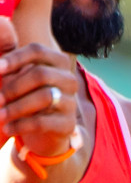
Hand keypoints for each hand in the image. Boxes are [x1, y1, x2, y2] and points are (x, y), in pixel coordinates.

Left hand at [0, 40, 78, 158]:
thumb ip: (7, 69)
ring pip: (45, 97)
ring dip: (16, 107)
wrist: (44, 131)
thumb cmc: (25, 97)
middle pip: (41, 74)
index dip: (15, 58)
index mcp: (56, 63)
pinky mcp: (68, 124)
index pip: (38, 51)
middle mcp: (68, 80)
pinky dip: (20, 125)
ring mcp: (71, 102)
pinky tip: (8, 128)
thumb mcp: (16, 79)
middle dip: (14, 87)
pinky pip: (43, 122)